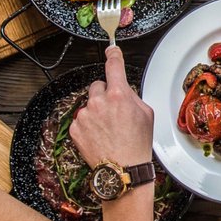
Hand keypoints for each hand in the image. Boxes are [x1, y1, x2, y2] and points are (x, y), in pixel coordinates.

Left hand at [69, 46, 153, 168]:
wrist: (122, 169)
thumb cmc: (137, 144)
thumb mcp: (146, 114)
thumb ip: (132, 96)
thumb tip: (124, 89)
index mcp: (118, 95)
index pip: (114, 66)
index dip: (113, 55)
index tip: (111, 50)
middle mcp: (99, 102)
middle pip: (99, 85)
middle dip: (106, 94)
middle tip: (115, 111)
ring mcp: (85, 115)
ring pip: (90, 103)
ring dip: (97, 110)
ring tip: (108, 128)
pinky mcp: (75, 128)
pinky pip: (82, 118)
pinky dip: (89, 124)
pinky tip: (100, 135)